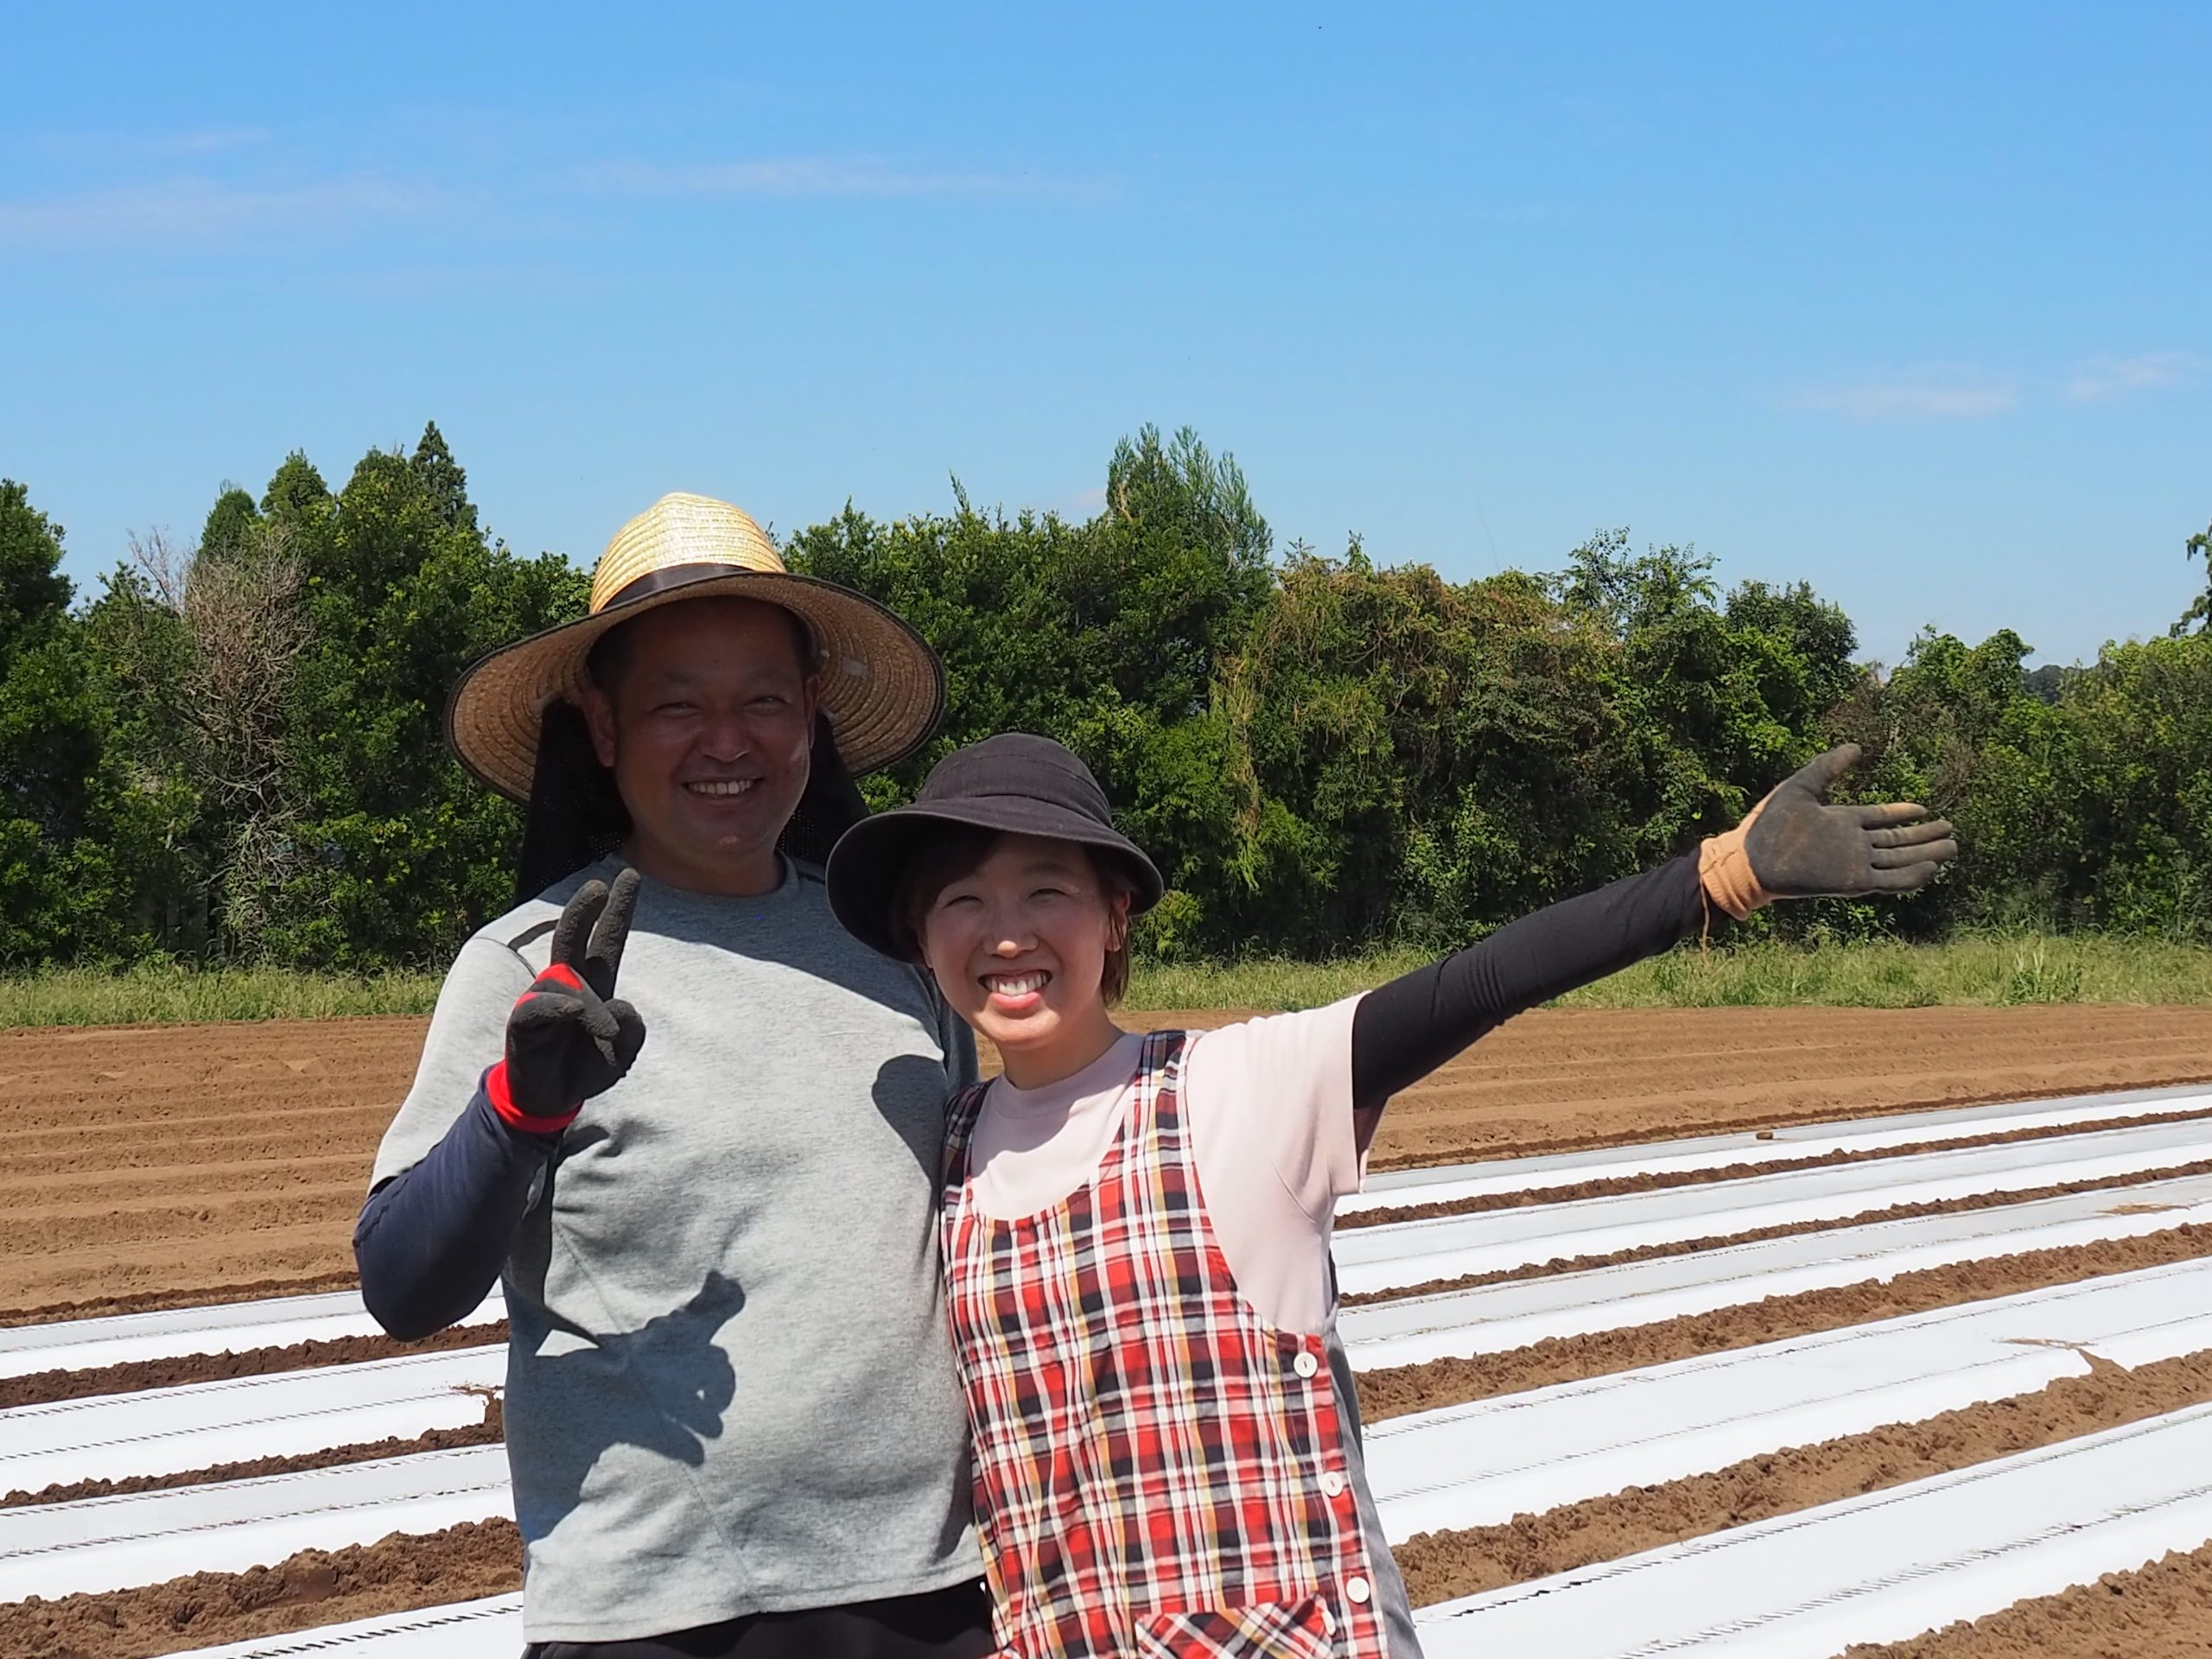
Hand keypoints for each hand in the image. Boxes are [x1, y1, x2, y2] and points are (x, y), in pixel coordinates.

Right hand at [489, 869, 647, 1129]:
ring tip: (606, 1036)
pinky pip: (541, 1005)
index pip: (607, 939)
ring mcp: (544, 998)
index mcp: (594, 984)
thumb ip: (633, 1029)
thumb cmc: (586, 1067)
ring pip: (569, 983)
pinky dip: (560, 1005)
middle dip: (586, 909)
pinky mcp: (524, 1020)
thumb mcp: (623, 1053)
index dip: (618, 909)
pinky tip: (574, 1011)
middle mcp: (568, 983)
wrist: (550, 1100)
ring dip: (590, 1009)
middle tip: (599, 886)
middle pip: (574, 937)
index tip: (630, 875)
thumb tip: (621, 1006)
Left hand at [1702, 745, 1956, 918]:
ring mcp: (1855, 863)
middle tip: (1950, 828)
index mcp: (1841, 821)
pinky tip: (1932, 867)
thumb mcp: (1802, 786)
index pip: (1880, 818)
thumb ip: (1829, 766)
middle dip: (1923, 835)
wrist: (1752, 859)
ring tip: (1952, 846)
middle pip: (1897, 840)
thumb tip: (1856, 747)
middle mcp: (1852, 843)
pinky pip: (1890, 880)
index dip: (1902, 814)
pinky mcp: (1855, 882)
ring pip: (1900, 859)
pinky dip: (1912, 876)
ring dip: (1926, 854)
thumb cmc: (1769, 824)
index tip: (1924, 808)